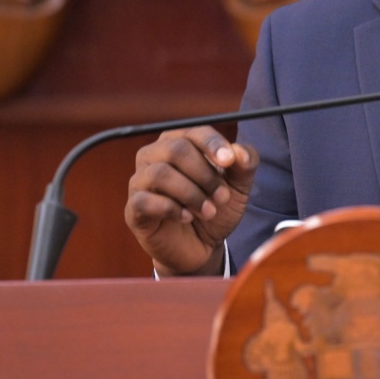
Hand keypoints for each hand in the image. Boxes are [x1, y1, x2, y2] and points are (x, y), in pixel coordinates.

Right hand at [125, 126, 258, 275]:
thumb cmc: (217, 207)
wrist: (203, 246)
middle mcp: (155, 156)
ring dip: (191, 194)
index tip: (229, 161)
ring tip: (208, 211)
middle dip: (204, 174)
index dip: (212, 144)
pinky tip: (187, 217)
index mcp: (180, 142)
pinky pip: (144, 200)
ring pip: (160, 174)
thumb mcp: (239, 186)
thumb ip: (245, 164)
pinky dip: (171, 209)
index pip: (194, 131)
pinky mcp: (134, 209)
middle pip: (175, 149)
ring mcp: (141, 181)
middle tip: (222, 197)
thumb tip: (240, 153)